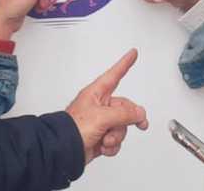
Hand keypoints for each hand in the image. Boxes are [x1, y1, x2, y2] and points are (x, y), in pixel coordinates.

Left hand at [66, 48, 148, 162]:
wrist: (63, 150)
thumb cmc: (73, 128)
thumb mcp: (102, 117)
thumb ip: (124, 114)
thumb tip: (139, 113)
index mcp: (97, 93)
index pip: (115, 74)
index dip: (125, 63)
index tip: (132, 53)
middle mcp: (99, 106)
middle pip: (125, 108)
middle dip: (128, 119)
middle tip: (140, 123)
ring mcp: (100, 122)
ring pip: (121, 126)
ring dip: (116, 136)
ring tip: (106, 139)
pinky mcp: (100, 137)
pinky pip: (116, 140)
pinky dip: (112, 146)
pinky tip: (103, 146)